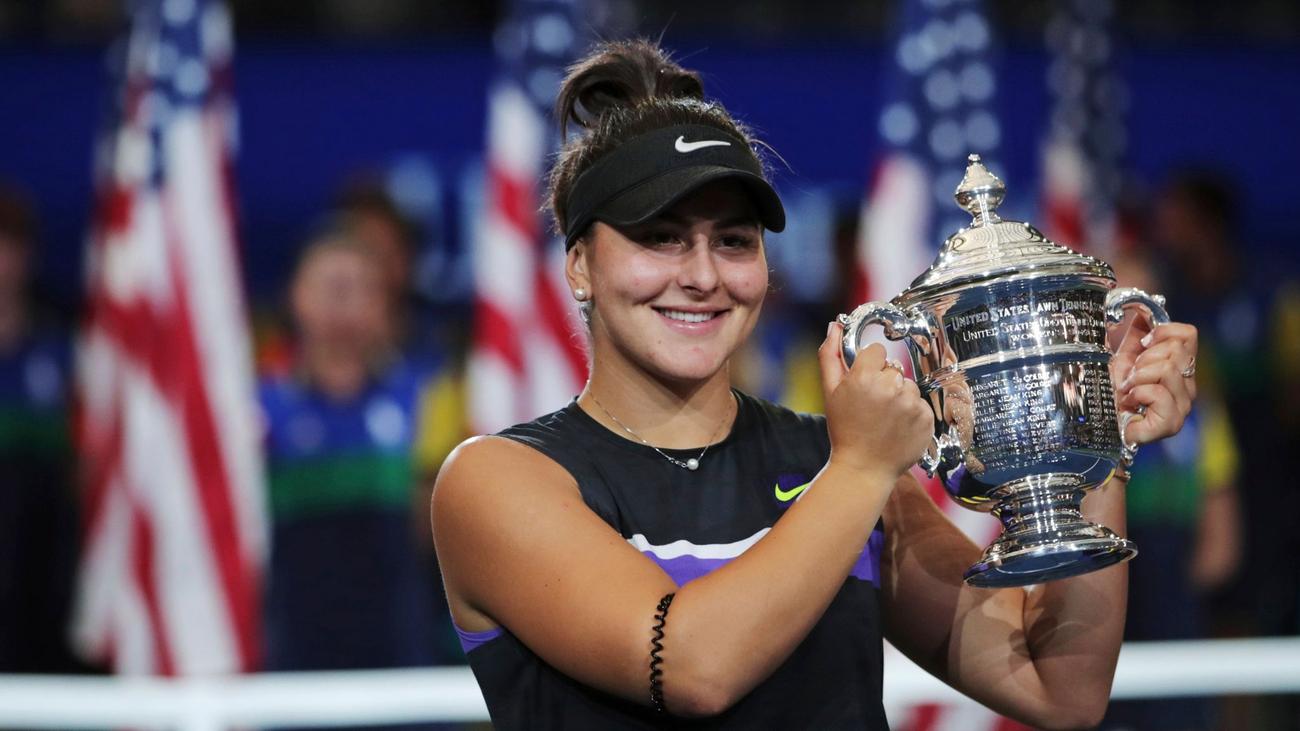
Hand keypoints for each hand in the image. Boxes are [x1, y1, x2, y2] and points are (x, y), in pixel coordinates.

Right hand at [818, 321, 933, 480]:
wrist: (863, 468)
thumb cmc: (844, 431)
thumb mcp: (830, 392)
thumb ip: (830, 355)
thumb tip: (834, 326)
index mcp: (864, 377)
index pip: (877, 352)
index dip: (869, 366)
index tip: (864, 383)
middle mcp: (890, 387)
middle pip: (893, 369)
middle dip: (884, 382)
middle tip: (872, 406)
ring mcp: (911, 403)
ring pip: (908, 386)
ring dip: (900, 398)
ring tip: (885, 419)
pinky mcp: (926, 417)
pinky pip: (920, 403)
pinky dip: (912, 413)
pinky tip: (898, 427)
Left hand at [1110, 316, 1198, 444]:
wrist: (1098, 419)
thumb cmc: (1111, 390)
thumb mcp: (1124, 354)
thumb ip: (1138, 332)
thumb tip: (1143, 307)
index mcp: (1180, 367)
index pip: (1188, 334)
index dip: (1162, 332)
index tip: (1142, 345)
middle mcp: (1187, 386)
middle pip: (1177, 350)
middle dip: (1144, 358)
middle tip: (1130, 375)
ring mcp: (1182, 406)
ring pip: (1168, 369)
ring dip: (1138, 376)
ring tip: (1128, 389)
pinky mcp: (1171, 423)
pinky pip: (1160, 394)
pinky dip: (1139, 393)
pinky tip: (1130, 402)